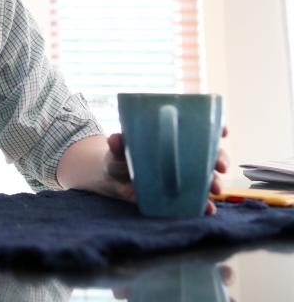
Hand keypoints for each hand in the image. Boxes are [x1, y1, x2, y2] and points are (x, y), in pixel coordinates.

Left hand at [106, 125, 229, 213]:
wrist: (113, 181)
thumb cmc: (120, 157)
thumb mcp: (118, 149)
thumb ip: (118, 145)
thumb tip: (116, 139)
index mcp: (174, 136)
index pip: (201, 127)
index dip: (216, 126)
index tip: (223, 131)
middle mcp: (185, 154)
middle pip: (210, 153)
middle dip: (220, 158)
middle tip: (220, 166)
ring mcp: (184, 175)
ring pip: (208, 176)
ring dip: (215, 182)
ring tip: (214, 189)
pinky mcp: (180, 194)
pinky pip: (198, 199)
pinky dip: (204, 204)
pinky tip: (207, 209)